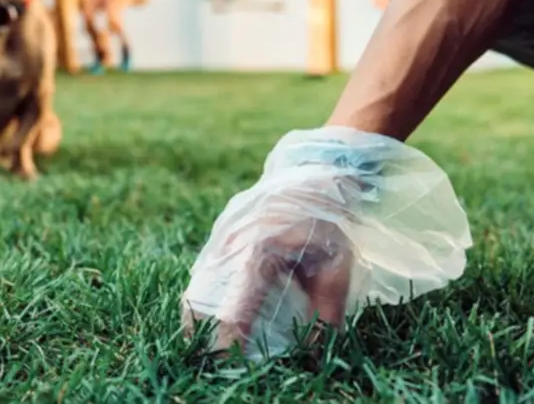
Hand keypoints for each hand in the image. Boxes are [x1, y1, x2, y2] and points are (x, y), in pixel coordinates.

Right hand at [182, 178, 357, 354]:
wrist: (308, 174)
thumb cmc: (325, 216)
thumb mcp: (336, 261)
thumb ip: (327, 306)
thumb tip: (317, 346)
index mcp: (256, 249)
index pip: (234, 305)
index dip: (229, 337)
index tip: (230, 359)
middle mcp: (229, 245)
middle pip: (201, 298)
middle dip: (203, 332)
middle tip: (214, 358)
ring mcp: (218, 240)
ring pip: (197, 287)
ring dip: (200, 316)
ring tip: (210, 344)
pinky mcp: (218, 240)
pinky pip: (203, 276)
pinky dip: (205, 299)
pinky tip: (213, 318)